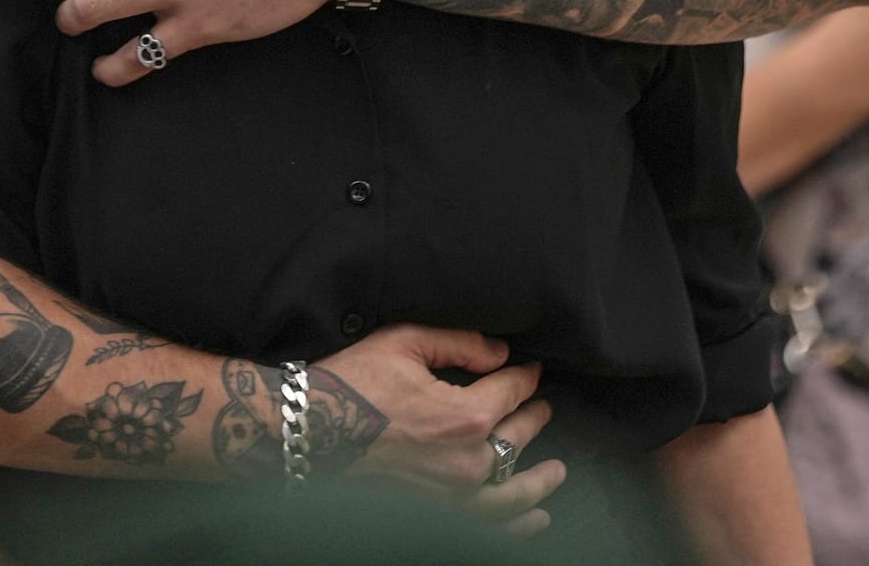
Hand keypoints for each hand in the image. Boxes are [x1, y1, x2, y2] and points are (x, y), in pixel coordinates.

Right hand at [316, 325, 562, 531]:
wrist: (311, 431)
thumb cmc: (353, 383)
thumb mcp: (405, 343)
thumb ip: (460, 344)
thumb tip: (500, 352)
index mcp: (464, 414)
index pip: (511, 392)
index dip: (524, 377)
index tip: (530, 372)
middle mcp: (467, 460)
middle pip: (517, 437)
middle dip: (534, 418)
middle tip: (543, 409)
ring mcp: (453, 494)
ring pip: (513, 491)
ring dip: (540, 481)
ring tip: (557, 473)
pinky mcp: (435, 514)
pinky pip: (487, 526)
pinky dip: (516, 526)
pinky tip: (533, 520)